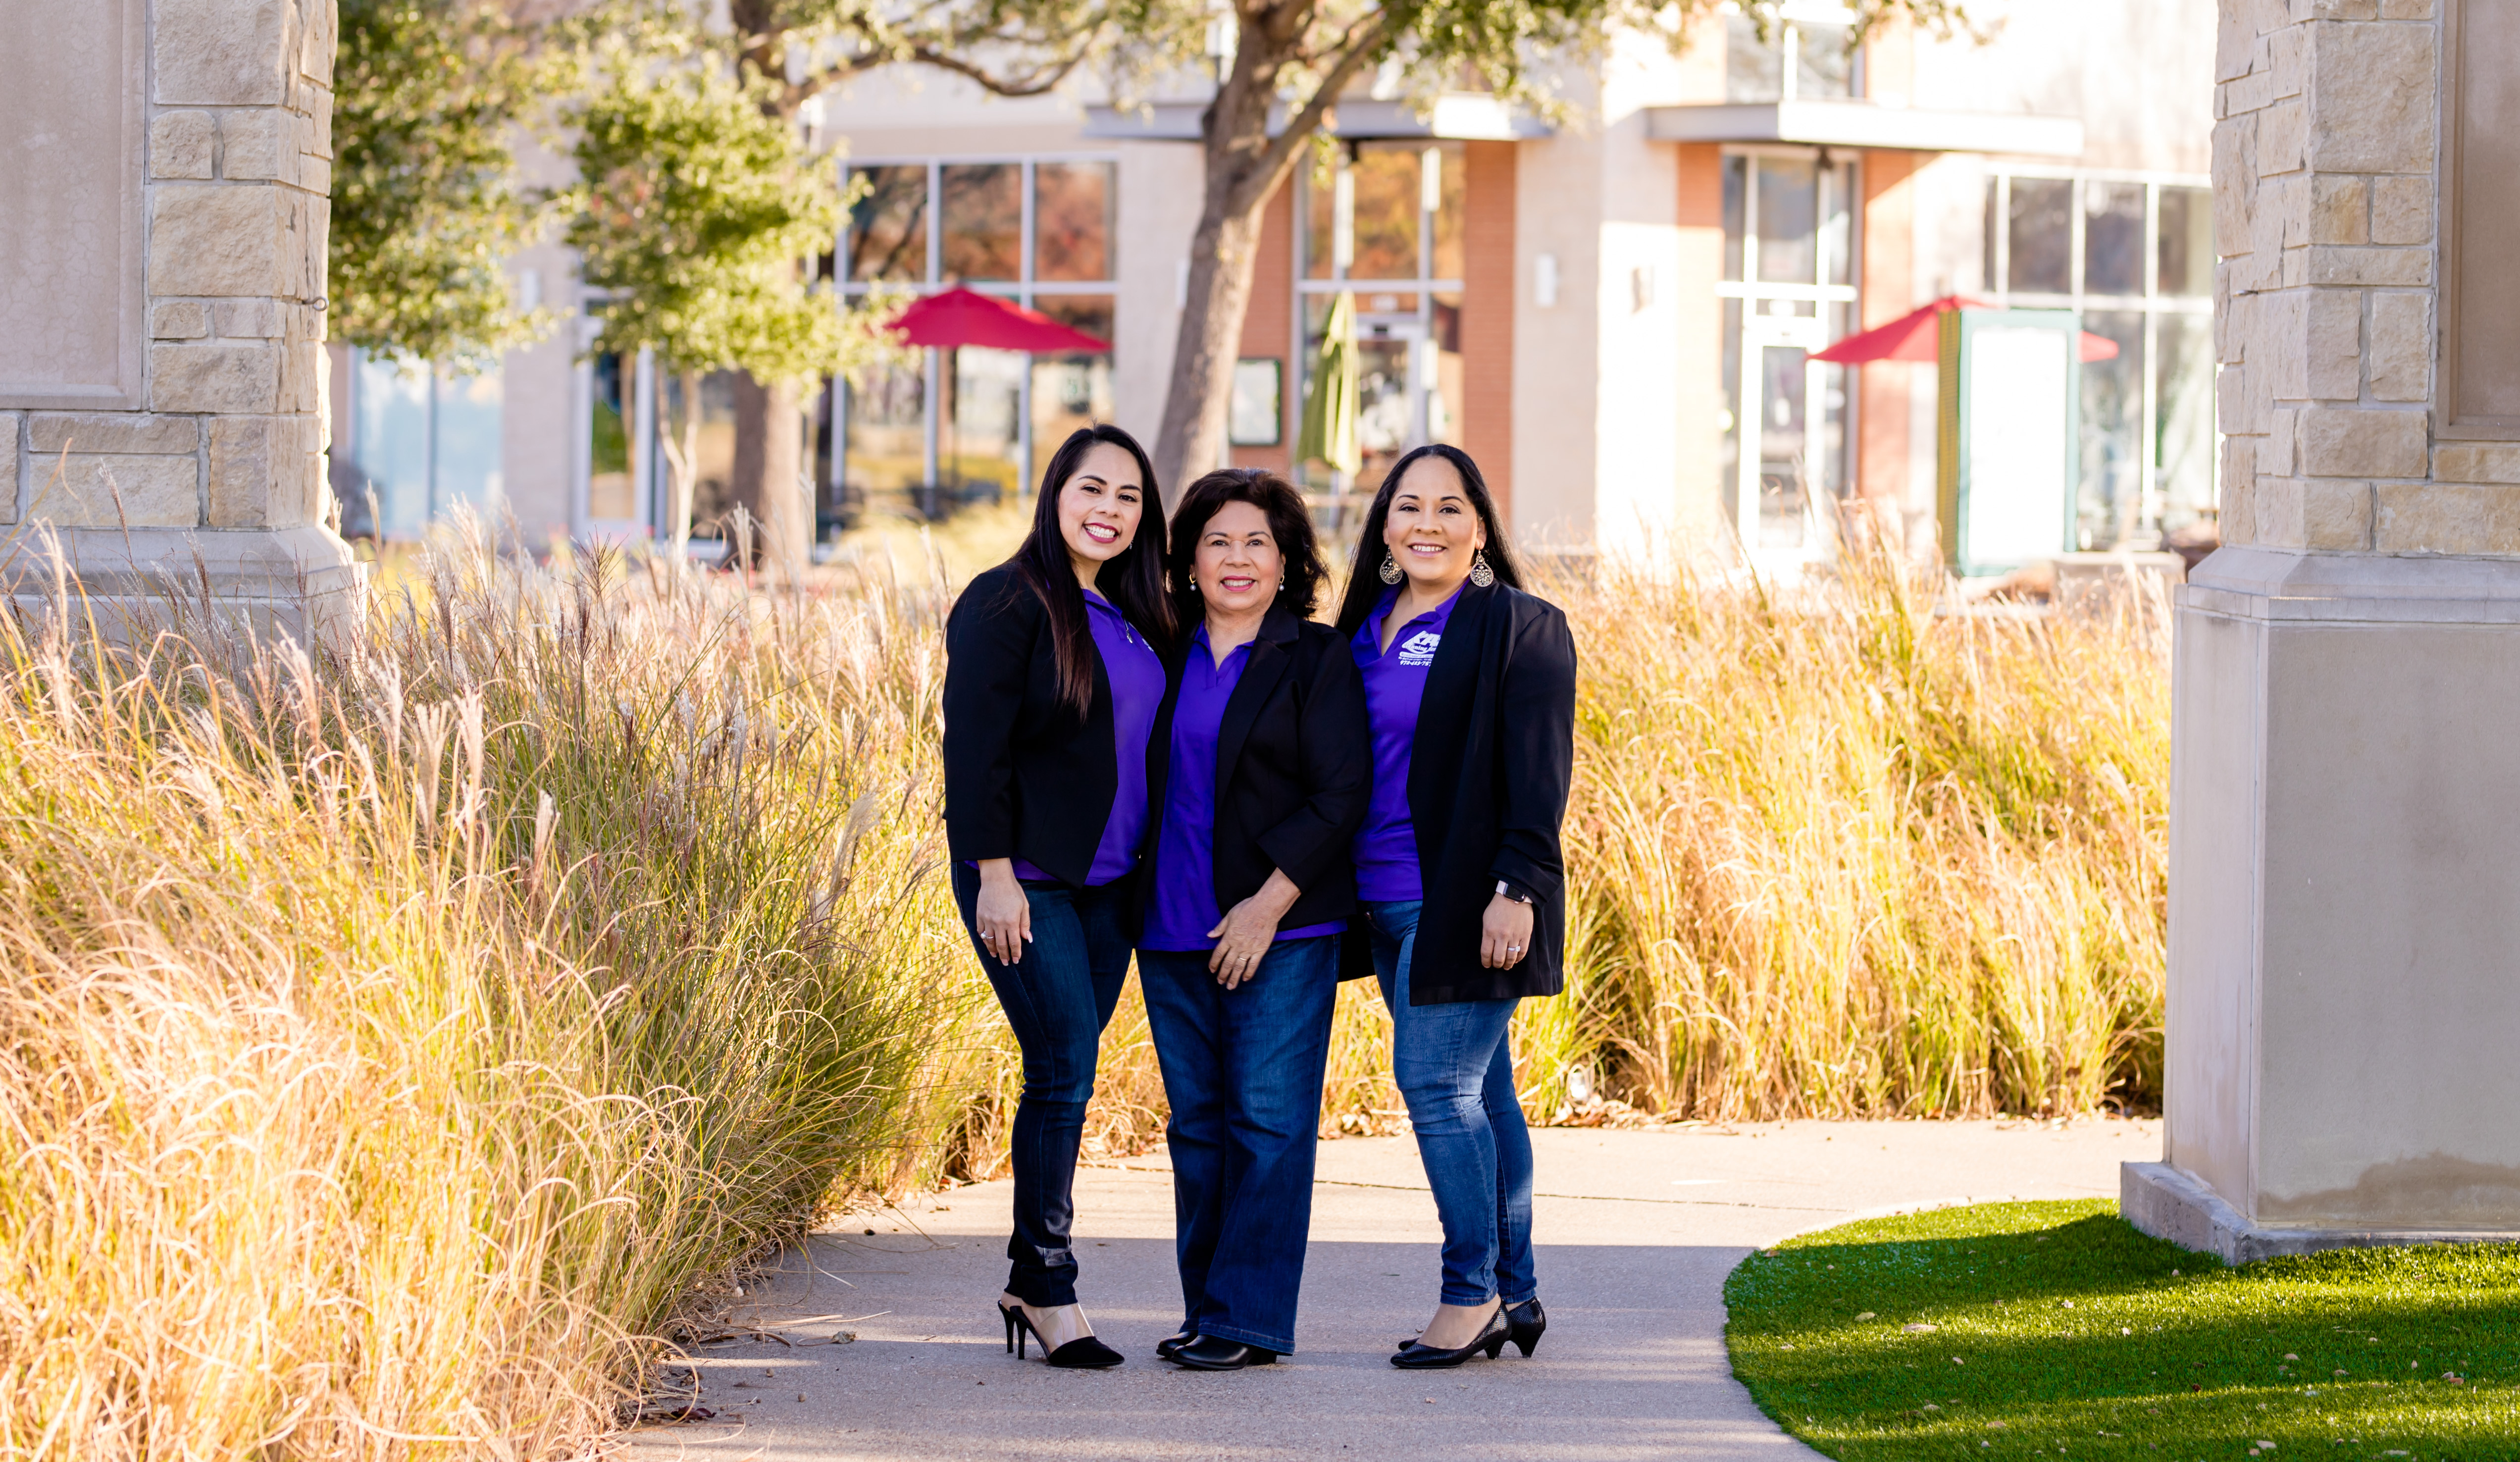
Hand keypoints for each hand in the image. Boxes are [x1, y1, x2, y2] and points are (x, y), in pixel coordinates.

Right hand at [974, 859, 1030, 965]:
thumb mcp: (1024, 906)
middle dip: (1005, 956)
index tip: (1017, 960)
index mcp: (1011, 921)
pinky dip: (984, 939)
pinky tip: (987, 943)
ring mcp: (987, 920)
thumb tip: (1028, 939)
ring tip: (996, 956)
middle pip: (1001, 945)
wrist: (995, 878)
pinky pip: (981, 932)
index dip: (1016, 953)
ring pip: (989, 941)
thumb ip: (1025, 923)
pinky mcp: (979, 916)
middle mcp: (998, 923)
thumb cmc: (1013, 890)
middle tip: (1006, 963)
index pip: (1014, 942)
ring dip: (993, 950)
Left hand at [1207, 870, 1299, 989]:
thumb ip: (1220, 928)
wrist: (1265, 908)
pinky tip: (1245, 979)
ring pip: (1239, 967)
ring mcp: (1249, 949)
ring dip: (1233, 978)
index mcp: (1228, 937)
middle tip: (1220, 982)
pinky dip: (1249, 973)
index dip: (1214, 963)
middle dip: (1223, 974)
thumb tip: (1210, 935)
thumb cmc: (1247, 909)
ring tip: (1230, 986)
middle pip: (1227, 963)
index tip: (1212, 970)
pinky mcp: (1260, 950)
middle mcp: (1237, 945)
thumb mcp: (1229, 916)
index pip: (1218, 954)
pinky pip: (1253, 965)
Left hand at [1480, 893, 1534, 968]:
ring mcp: (1514, 936)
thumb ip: (1487, 934)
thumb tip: (1489, 949)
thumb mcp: (1486, 919)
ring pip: (1511, 957)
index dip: (1486, 962)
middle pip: (1498, 958)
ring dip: (1508, 964)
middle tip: (1496, 966)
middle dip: (1497, 964)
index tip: (1486, 965)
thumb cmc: (1498, 907)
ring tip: (1506, 966)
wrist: (1514, 895)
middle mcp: (1501, 935)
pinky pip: (1522, 952)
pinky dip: (1518, 958)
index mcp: (1489, 931)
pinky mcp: (1525, 935)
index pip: (1486, 953)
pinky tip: (1515, 960)